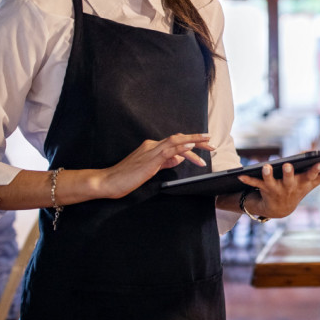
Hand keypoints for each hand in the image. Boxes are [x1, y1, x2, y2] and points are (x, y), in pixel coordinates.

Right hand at [97, 133, 213, 198]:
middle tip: (212, 143)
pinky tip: (191, 146)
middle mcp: (152, 146)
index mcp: (152, 147)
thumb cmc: (126, 177)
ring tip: (208, 145)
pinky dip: (181, 147)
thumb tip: (180, 158)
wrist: (108, 181)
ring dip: (194, 142)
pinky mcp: (150, 159)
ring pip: (176, 141)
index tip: (205, 144)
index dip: (191, 141)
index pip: (176, 141)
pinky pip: (168, 150)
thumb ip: (165, 162)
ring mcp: (151, 151)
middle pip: (179, 138)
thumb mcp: (150, 169)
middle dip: (197, 139)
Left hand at [237, 161, 319, 218]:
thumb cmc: (299, 189)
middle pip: (289, 179)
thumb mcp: (314, 183)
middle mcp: (290, 187)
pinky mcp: (263, 189)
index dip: (316, 169)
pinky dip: (247, 179)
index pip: (312, 176)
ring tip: (266, 166)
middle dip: (289, 173)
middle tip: (289, 165)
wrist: (279, 209)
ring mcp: (276, 189)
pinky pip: (254, 183)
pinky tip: (240, 174)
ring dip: (268, 174)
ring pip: (271, 181)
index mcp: (303, 183)